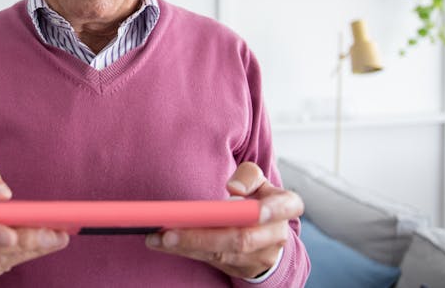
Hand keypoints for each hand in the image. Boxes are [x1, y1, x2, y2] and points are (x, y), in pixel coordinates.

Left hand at [145, 162, 302, 278]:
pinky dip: (186, 251)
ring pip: (222, 254)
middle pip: (241, 239)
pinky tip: (162, 242)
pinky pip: (211, 262)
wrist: (266, 230)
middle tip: (169, 231)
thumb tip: (234, 188)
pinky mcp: (242, 269)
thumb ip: (248, 175)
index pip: (282, 207)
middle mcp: (277, 235)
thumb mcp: (257, 179)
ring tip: (157, 237)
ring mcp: (260, 256)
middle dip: (203, 236)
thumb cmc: (258, 196)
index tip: (238, 201)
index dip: (263, 208)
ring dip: (187, 246)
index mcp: (286, 206)